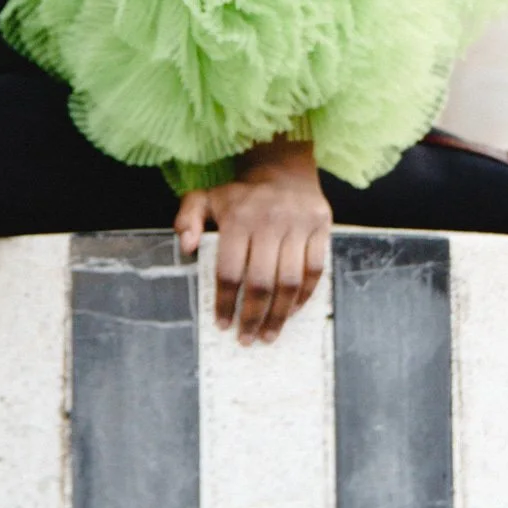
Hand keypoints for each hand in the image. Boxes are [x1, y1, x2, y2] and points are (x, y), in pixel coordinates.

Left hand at [175, 135, 330, 343]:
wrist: (284, 168)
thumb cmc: (241, 194)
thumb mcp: (205, 198)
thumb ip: (187, 218)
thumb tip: (185, 247)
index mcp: (239, 218)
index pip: (231, 271)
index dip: (226, 302)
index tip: (223, 324)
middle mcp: (270, 221)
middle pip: (262, 282)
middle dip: (253, 317)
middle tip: (247, 339)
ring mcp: (299, 225)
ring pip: (290, 281)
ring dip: (280, 315)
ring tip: (270, 335)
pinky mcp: (321, 228)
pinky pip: (315, 270)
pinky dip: (305, 296)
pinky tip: (292, 311)